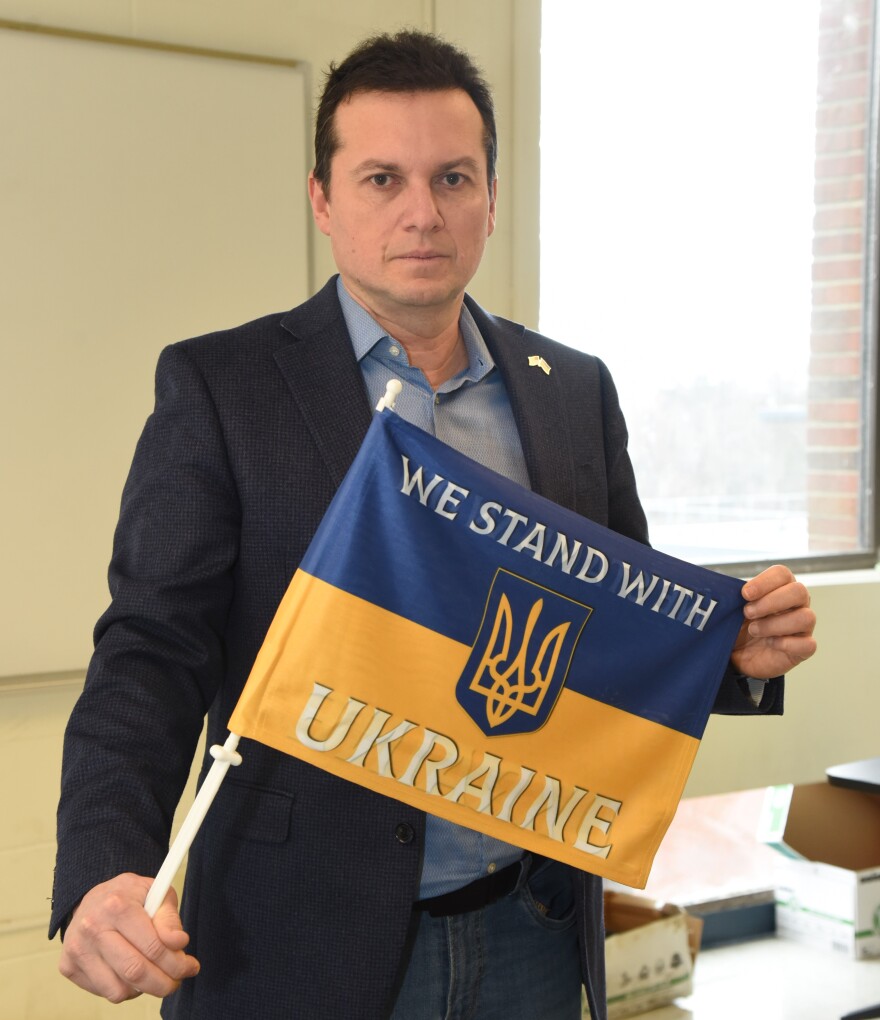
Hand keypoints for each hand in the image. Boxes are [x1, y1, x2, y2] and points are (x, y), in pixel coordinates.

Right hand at [58, 873, 198, 1002]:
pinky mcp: (68, 967)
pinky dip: (124, 989)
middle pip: (135, 972)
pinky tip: (130, 973)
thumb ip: (168, 918)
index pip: (153, 946)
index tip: (191, 966)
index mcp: (116, 905)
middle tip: (176, 982)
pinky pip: (105, 992)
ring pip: (119, 989)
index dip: (177, 962)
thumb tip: (179, 943)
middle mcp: (92, 928)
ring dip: (144, 989)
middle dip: (164, 983)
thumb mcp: (155, 893)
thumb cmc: (129, 896)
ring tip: (154, 975)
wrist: (92, 899)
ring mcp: (77, 949)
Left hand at [730, 564, 816, 678]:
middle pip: (799, 591)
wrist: (740, 656)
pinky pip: (808, 644)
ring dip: (775, 624)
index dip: (765, 581)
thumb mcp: (732, 609)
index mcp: (780, 588)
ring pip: (806, 617)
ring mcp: (803, 627)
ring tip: (754, 630)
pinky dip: (787, 643)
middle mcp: (797, 605)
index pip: (782, 574)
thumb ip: (733, 596)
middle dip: (771, 601)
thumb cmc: (739, 626)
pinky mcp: (803, 649)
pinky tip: (770, 643)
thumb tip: (725, 588)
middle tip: (747, 612)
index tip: (745, 594)